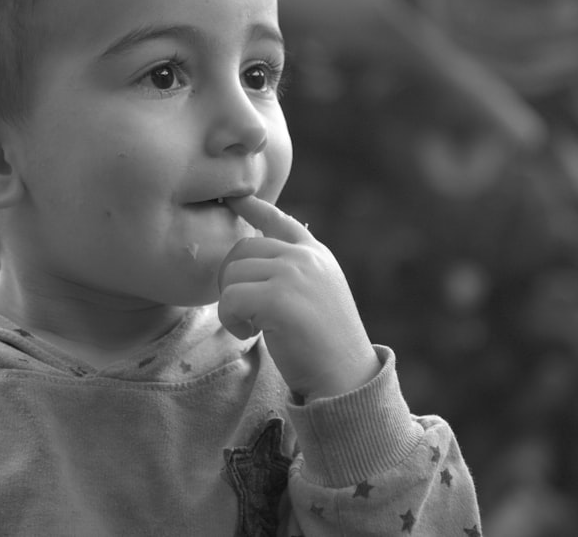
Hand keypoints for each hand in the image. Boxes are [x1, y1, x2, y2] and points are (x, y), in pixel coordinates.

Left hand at [218, 196, 379, 401]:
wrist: (347, 379)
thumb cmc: (326, 346)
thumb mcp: (316, 296)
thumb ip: (293, 274)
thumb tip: (251, 261)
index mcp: (316, 255)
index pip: (280, 220)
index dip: (254, 207)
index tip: (234, 199)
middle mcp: (306, 257)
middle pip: (242, 248)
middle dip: (231, 279)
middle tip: (242, 311)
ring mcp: (294, 274)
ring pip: (232, 272)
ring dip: (231, 303)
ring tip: (251, 325)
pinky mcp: (279, 298)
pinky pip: (230, 299)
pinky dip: (231, 320)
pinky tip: (250, 333)